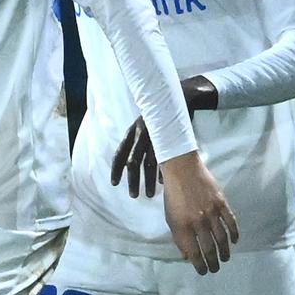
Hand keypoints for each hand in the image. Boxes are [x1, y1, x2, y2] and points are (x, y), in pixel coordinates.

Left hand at [111, 76, 216, 197]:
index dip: (116, 169)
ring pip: (151, 163)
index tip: (114, 184)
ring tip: (150, 194)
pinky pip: (166, 158)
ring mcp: (156, 136)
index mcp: (132, 132)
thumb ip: (137, 144)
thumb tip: (130, 165)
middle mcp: (141, 134)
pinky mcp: (171, 136)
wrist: (180, 98)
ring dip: (149, 180)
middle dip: (133, 180)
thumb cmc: (160, 117)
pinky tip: (164, 183)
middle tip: (134, 195)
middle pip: (134, 162)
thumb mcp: (144, 127)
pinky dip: (164, 172)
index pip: (119, 153)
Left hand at [158, 151, 240, 273]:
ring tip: (225, 259)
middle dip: (213, 262)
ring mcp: (211, 213)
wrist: (183, 171)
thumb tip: (187, 255)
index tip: (203, 271)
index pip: (193, 252)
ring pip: (222, 238)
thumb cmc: (173, 196)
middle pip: (209, 248)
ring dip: (225, 251)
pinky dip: (234, 234)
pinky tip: (235, 241)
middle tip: (215, 269)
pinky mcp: (222, 204)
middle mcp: (198, 222)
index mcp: (182, 227)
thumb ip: (179, 237)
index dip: (199, 264)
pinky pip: (231, 222)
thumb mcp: (170, 218)